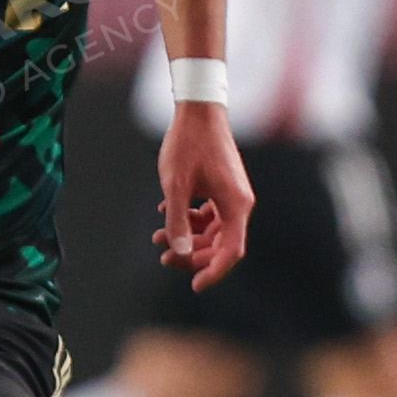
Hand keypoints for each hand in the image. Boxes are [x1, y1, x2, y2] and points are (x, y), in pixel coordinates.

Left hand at [153, 102, 251, 289]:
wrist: (197, 110)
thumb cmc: (188, 145)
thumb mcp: (175, 186)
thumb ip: (177, 221)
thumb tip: (180, 252)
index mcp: (236, 206)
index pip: (231, 252)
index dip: (214, 272)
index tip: (195, 286)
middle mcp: (239, 203)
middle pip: (220, 245)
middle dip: (192, 254)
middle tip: (164, 256)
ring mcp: (231, 195)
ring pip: (212, 231)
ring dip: (187, 237)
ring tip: (157, 237)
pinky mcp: (221, 187)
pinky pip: (208, 215)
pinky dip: (189, 219)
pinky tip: (165, 213)